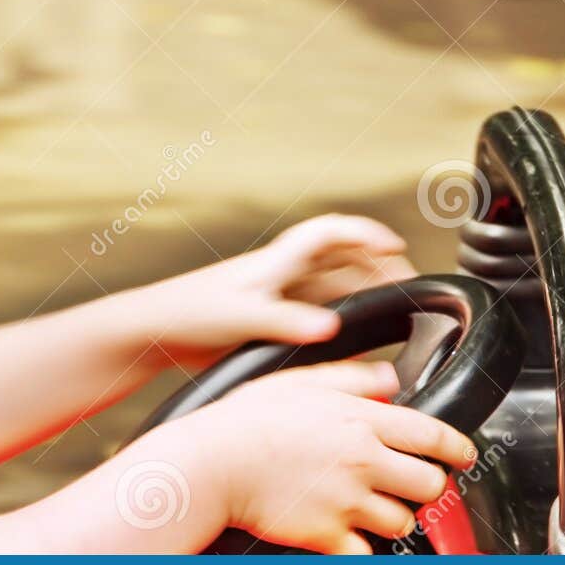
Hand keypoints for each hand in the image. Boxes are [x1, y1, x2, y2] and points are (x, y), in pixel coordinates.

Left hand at [123, 214, 414, 369]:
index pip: (328, 233)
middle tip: (408, 282)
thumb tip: (330, 325)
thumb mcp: (240, 316)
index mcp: (276, 261)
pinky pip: (319, 309)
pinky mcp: (273, 317)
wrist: (157, 330)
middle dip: (376, 264)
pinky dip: (342, 314)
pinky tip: (355, 330)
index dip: (364, 233)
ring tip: (393, 303)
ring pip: (333, 283)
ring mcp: (279, 294)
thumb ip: (286, 321)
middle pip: (340, 258)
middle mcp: (282, 272)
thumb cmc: (189, 313)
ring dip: (363, 288)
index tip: (394, 245)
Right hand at [189, 361, 475, 553]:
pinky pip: (366, 554)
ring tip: (371, 507)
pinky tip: (348, 536)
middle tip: (410, 483)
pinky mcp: (328, 536)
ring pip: (403, 521)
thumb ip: (350, 378)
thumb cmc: (245, 421)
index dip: (457, 447)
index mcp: (359, 421)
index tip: (462, 454)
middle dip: (426, 485)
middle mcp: (362, 461)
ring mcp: (347, 502)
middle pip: (430, 484)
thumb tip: (388, 376)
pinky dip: (362, 549)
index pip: (432, 435)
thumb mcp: (299, 382)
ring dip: (392, 516)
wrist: (211, 463)